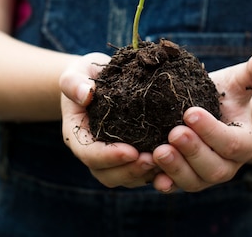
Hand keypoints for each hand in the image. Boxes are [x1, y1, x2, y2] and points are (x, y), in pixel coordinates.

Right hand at [59, 52, 158, 187]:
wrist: (98, 80)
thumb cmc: (86, 75)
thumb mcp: (76, 73)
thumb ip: (75, 83)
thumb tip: (86, 94)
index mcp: (78, 136)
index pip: (89, 154)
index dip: (109, 157)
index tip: (131, 151)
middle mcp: (94, 153)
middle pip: (107, 174)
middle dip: (130, 171)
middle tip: (152, 160)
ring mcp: (113, 158)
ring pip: (126, 177)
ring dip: (145, 174)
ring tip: (166, 162)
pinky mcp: (131, 155)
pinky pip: (142, 172)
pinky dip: (157, 172)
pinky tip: (176, 163)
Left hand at [151, 53, 251, 192]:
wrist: (204, 109)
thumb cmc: (222, 94)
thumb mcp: (236, 82)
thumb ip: (251, 75)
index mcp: (244, 144)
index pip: (232, 144)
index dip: (212, 131)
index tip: (190, 112)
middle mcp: (227, 166)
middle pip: (215, 169)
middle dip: (193, 152)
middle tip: (174, 133)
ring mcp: (205, 176)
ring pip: (194, 181)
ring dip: (175, 169)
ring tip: (157, 152)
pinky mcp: (184, 180)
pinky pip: (174, 186)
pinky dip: (163, 181)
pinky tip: (148, 170)